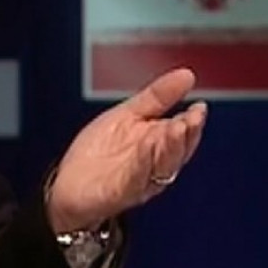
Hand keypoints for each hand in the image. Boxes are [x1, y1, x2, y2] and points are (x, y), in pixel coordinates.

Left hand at [46, 68, 206, 232]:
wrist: (69, 185)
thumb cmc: (99, 152)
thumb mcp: (127, 115)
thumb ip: (157, 97)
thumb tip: (186, 75)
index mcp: (157, 146)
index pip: (183, 135)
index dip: (192, 122)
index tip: (198, 107)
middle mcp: (153, 165)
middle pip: (176, 152)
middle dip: (185, 135)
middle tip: (191, 118)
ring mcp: (138, 180)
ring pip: (161, 166)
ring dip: (169, 147)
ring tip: (175, 128)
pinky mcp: (119, 192)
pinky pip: (134, 178)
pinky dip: (142, 163)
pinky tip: (146, 147)